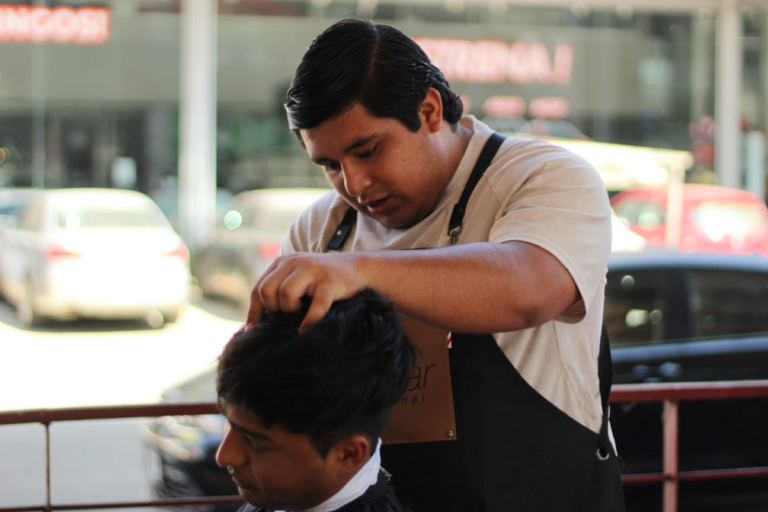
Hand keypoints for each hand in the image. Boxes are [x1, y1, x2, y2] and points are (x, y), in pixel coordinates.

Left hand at [246, 253, 366, 331]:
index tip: (254, 330)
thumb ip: (279, 290)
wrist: (358, 269)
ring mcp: (312, 270)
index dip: (255, 312)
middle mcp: (294, 262)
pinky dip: (309, 321)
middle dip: (274, 308)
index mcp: (282, 263)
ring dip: (291, 310)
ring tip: (302, 312)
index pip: (258, 288)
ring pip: (285, 294)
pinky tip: (306, 330)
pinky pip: (315, 305)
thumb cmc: (323, 282)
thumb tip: (254, 324)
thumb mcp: (298, 279)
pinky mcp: (330, 282)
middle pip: (267, 290)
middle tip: (289, 313)